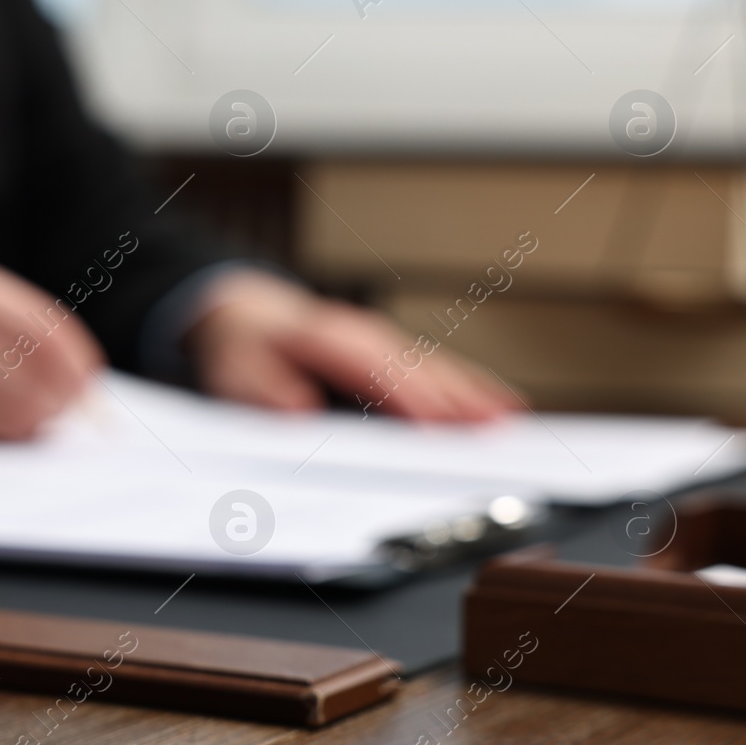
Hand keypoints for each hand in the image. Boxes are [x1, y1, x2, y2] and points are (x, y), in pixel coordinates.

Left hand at [183, 270, 518, 421]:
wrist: (245, 316)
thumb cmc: (243, 352)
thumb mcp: (235, 372)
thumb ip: (264, 390)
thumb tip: (298, 409)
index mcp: (320, 338)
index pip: (371, 369)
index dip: (405, 396)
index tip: (435, 422)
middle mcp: (358, 334)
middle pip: (413, 367)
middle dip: (453, 396)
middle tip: (495, 428)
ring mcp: (379, 341)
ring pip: (432, 366)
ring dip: (471, 392)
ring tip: (510, 420)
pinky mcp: (390, 352)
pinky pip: (435, 368)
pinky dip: (469, 385)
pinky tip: (500, 405)